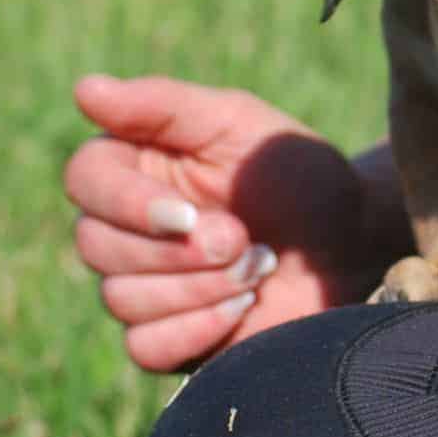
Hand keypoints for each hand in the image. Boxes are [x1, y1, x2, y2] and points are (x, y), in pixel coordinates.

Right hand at [63, 74, 398, 369]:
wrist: (353, 243)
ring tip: (256, 266)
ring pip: (122, 297)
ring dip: (199, 285)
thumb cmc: (297, 176)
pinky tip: (242, 307)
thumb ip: (163, 106)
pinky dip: (197, 327)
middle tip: (242, 237)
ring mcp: (146, 287)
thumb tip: (85, 89)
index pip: (85, 179)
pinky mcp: (170, 340)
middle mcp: (129, 228)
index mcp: (137, 167)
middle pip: (96, 245)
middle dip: (178, 249)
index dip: (125, 201)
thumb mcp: (238, 124)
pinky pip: (146, 347)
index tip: (186, 211)